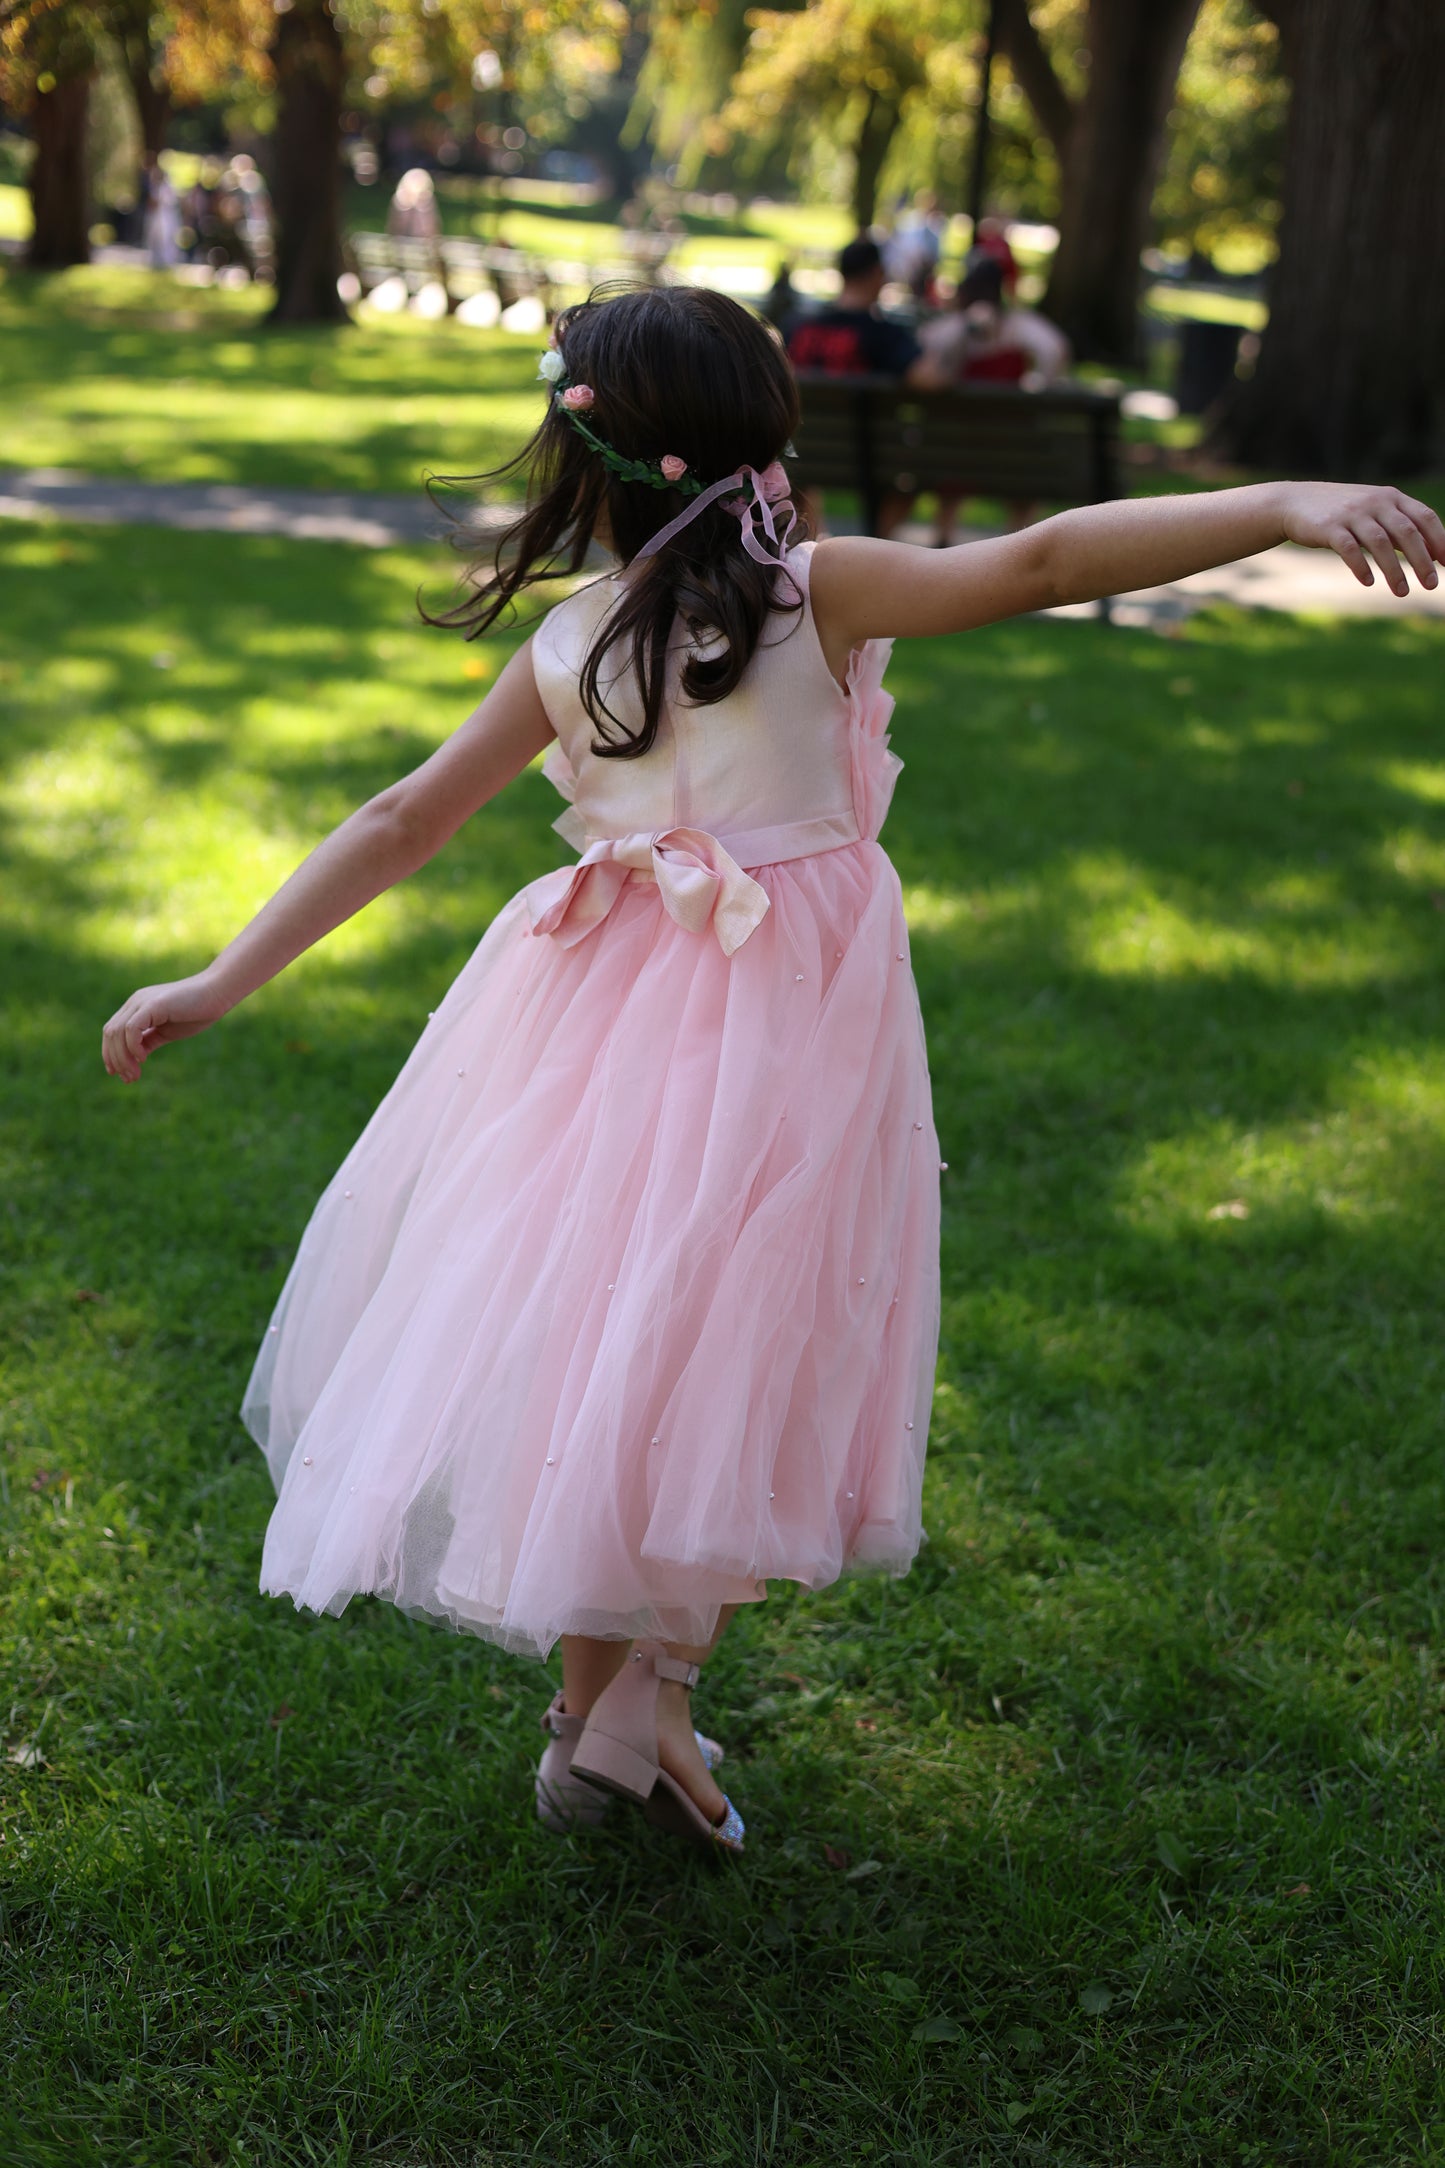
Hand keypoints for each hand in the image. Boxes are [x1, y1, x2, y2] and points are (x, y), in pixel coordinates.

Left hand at [102, 972, 229, 1082]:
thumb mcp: (167, 1032)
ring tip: (135, 1074)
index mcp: (137, 1008)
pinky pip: (131, 1028)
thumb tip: (135, 1058)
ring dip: (123, 1058)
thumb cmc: (196, 1012)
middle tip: (129, 1079)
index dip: (111, 1054)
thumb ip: (149, 1041)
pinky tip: (143, 1058)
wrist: (217, 993)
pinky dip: (133, 1046)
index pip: (113, 1031)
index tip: (119, 1074)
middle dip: (116, 1059)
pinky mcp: (153, 1005)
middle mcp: (135, 1002)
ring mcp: (142, 1002)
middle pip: (111, 1033)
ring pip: (117, 1032)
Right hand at [1280, 481, 1444, 595]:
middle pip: (1406, 532)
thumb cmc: (1342, 512)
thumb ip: (1401, 528)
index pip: (1424, 517)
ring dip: (1394, 570)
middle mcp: (1375, 502)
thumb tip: (1433, 553)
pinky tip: (1368, 582)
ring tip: (1402, 592)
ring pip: (1380, 543)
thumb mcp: (1374, 512)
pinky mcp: (1329, 527)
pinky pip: (1349, 549)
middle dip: (1421, 560)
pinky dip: (1361, 566)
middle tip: (1432, 585)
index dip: (1439, 540)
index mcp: (1391, 498)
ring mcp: (1352, 514)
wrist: (1295, 503)